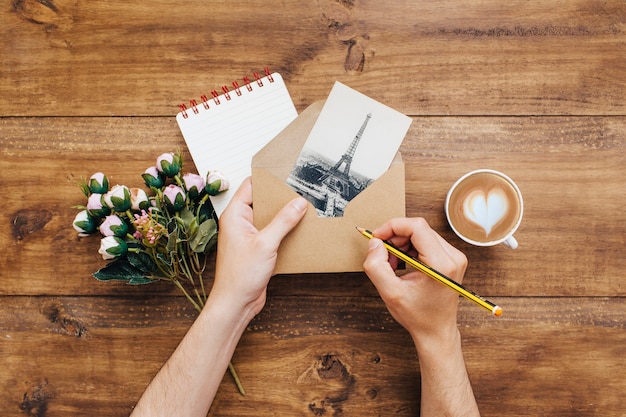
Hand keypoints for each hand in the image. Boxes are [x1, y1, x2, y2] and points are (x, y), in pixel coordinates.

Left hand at [210, 178, 307, 321]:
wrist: (236, 303)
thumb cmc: (240, 276)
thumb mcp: (266, 244)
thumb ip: (283, 221)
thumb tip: (298, 203)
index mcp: (235, 215)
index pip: (251, 187)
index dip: (268, 180)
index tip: (286, 174)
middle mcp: (240, 223)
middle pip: (262, 201)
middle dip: (280, 198)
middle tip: (300, 192)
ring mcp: (248, 236)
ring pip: (269, 218)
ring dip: (284, 216)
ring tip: (304, 210)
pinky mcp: (257, 248)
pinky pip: (272, 233)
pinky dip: (284, 231)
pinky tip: (299, 230)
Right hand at [362, 217, 467, 348]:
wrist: (437, 331)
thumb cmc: (418, 316)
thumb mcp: (390, 293)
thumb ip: (376, 266)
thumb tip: (374, 243)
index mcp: (441, 264)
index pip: (416, 227)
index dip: (392, 226)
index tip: (377, 237)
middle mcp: (453, 257)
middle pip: (418, 229)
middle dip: (395, 237)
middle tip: (382, 255)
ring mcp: (454, 257)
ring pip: (421, 233)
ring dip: (402, 244)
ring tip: (392, 264)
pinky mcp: (451, 259)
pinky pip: (426, 242)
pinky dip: (410, 249)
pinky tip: (402, 265)